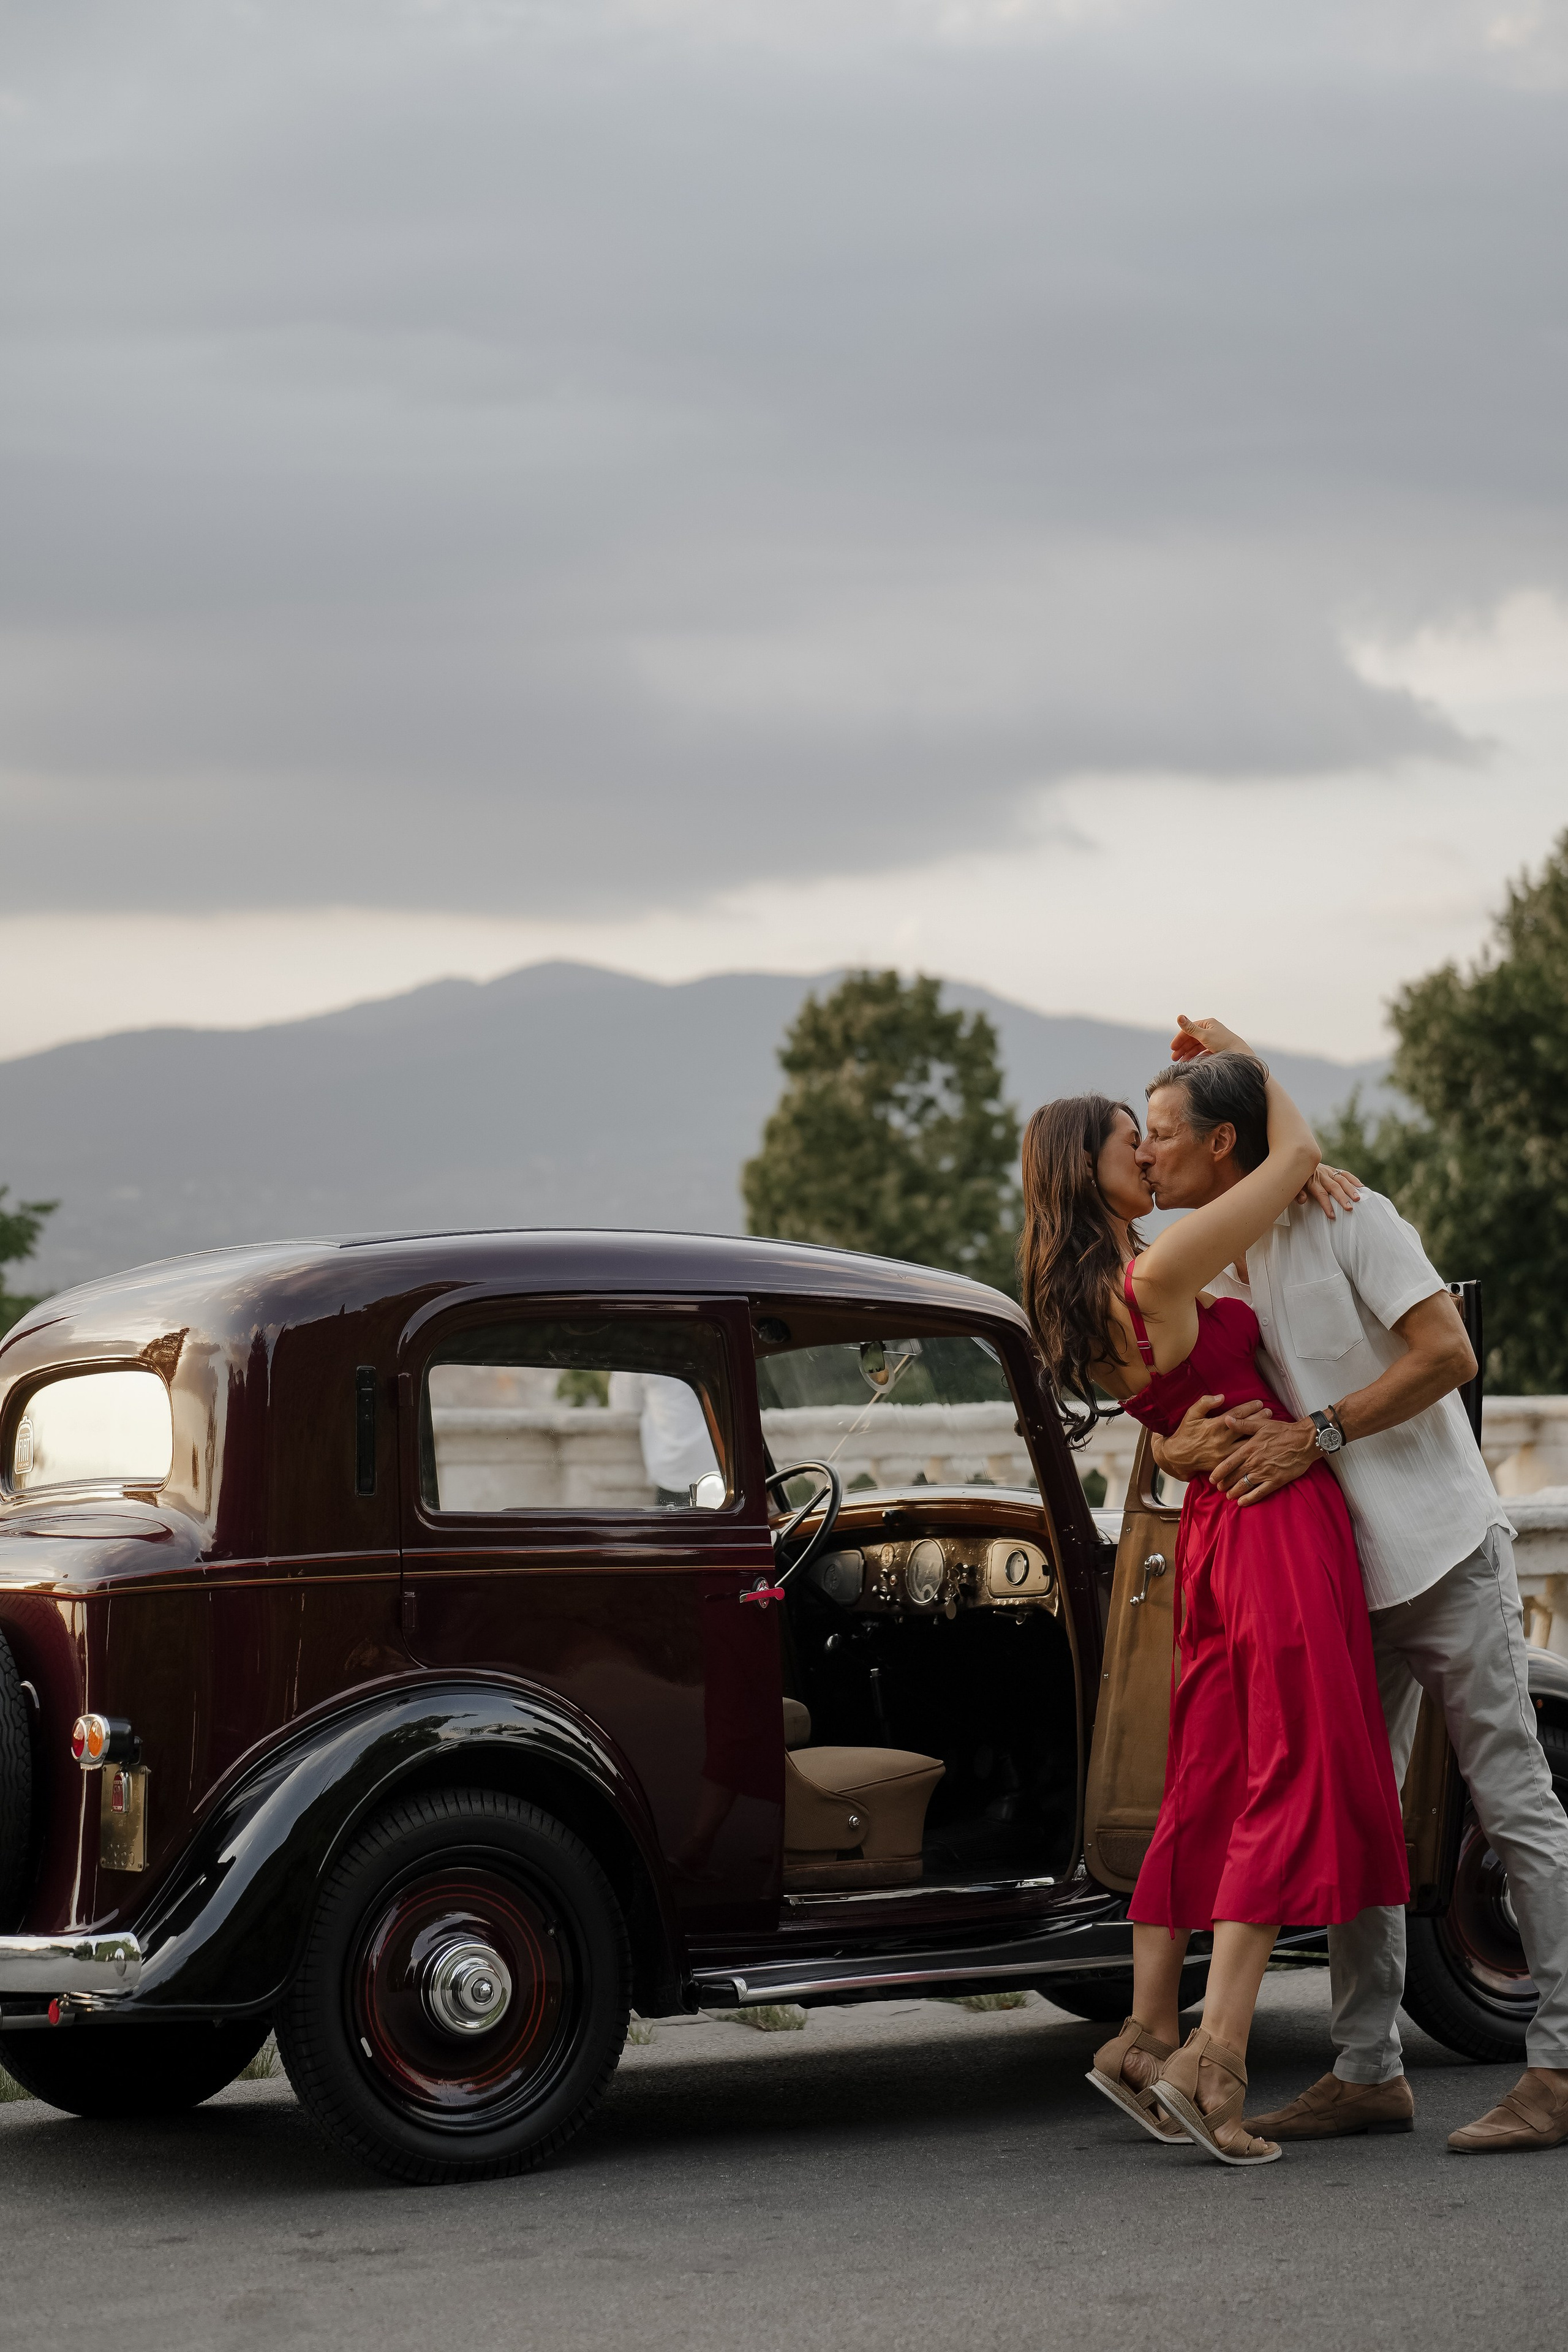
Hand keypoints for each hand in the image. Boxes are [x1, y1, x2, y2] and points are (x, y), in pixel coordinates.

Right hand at [1154, 1392, 1273, 1482]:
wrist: (1178, 1457)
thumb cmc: (1185, 1433)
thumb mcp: (1191, 1415)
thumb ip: (1205, 1403)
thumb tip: (1221, 1396)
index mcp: (1214, 1426)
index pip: (1236, 1415)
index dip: (1249, 1408)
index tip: (1259, 1403)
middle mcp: (1221, 1440)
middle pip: (1245, 1428)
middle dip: (1259, 1419)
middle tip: (1270, 1412)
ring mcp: (1224, 1453)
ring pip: (1246, 1443)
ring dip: (1258, 1434)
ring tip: (1269, 1427)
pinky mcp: (1225, 1463)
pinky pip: (1241, 1457)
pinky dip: (1251, 1450)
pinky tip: (1260, 1445)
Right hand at [1168, 1013, 1252, 1062]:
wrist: (1240, 1055)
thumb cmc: (1223, 1043)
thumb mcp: (1204, 1035)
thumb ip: (1190, 1028)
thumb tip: (1179, 1016)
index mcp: (1208, 1024)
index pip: (1189, 1030)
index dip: (1180, 1038)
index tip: (1173, 1048)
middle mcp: (1211, 1030)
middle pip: (1192, 1039)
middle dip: (1183, 1048)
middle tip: (1174, 1058)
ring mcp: (1214, 1040)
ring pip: (1197, 1046)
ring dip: (1188, 1054)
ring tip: (1181, 1062)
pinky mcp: (1217, 1049)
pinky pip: (1203, 1052)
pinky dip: (1196, 1057)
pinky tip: (1191, 1063)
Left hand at [1210, 1416, 1318, 1505]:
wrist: (1304, 1441)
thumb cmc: (1282, 1431)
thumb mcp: (1261, 1424)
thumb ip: (1242, 1424)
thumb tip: (1226, 1419)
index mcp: (1249, 1449)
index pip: (1228, 1463)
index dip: (1218, 1472)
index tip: (1211, 1479)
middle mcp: (1254, 1463)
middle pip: (1234, 1477)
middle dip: (1225, 1484)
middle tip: (1218, 1488)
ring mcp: (1265, 1473)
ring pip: (1244, 1486)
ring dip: (1234, 1492)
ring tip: (1228, 1496)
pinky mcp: (1276, 1480)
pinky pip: (1260, 1492)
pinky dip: (1250, 1498)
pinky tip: (1242, 1502)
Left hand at [1297, 1164, 1363, 1218]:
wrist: (1300, 1161)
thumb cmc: (1298, 1179)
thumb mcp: (1294, 1186)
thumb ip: (1298, 1193)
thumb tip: (1302, 1200)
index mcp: (1312, 1181)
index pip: (1321, 1194)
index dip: (1326, 1205)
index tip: (1332, 1216)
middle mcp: (1322, 1176)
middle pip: (1334, 1187)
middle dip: (1342, 1198)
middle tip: (1349, 1208)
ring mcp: (1329, 1172)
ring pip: (1342, 1180)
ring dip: (1351, 1190)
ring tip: (1358, 1198)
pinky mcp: (1333, 1170)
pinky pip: (1345, 1174)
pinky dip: (1354, 1180)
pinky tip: (1361, 1187)